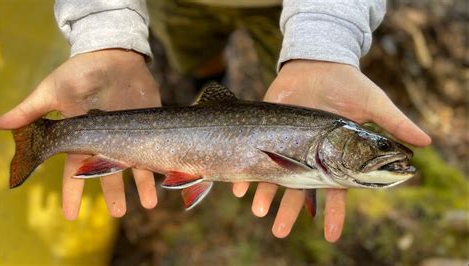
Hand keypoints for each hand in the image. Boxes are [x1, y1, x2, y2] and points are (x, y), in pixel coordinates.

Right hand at [0, 49, 160, 218]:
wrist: (112, 53)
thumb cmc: (79, 71)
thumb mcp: (53, 90)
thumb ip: (31, 110)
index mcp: (84, 137)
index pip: (75, 170)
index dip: (72, 192)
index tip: (70, 216)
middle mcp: (108, 141)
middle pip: (110, 173)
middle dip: (114, 194)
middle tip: (118, 213)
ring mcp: (131, 134)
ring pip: (136, 165)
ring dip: (143, 185)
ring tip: (150, 204)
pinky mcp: (150, 124)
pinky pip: (158, 146)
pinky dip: (164, 161)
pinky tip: (170, 177)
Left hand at [232, 60, 430, 240]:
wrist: (318, 62)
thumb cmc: (348, 84)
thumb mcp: (373, 104)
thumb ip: (394, 123)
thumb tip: (426, 142)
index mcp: (333, 156)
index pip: (335, 190)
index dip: (334, 213)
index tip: (331, 236)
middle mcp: (308, 155)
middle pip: (299, 189)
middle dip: (290, 211)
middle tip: (279, 232)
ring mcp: (286, 145)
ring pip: (275, 176)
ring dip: (266, 195)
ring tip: (258, 212)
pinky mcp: (269, 130)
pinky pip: (256, 154)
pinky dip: (247, 170)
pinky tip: (239, 187)